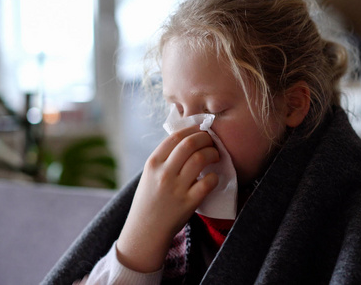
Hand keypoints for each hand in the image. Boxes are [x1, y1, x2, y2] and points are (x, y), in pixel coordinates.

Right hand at [117, 125, 218, 272]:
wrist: (145, 230)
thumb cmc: (149, 199)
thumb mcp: (150, 174)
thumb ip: (165, 158)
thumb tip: (187, 140)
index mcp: (153, 163)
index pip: (175, 137)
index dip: (192, 129)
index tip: (201, 130)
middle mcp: (164, 173)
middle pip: (190, 144)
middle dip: (205, 138)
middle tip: (211, 142)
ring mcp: (176, 188)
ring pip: (200, 159)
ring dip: (213, 154)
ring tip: (215, 156)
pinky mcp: (188, 203)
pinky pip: (208, 182)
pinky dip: (215, 177)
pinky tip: (213, 177)